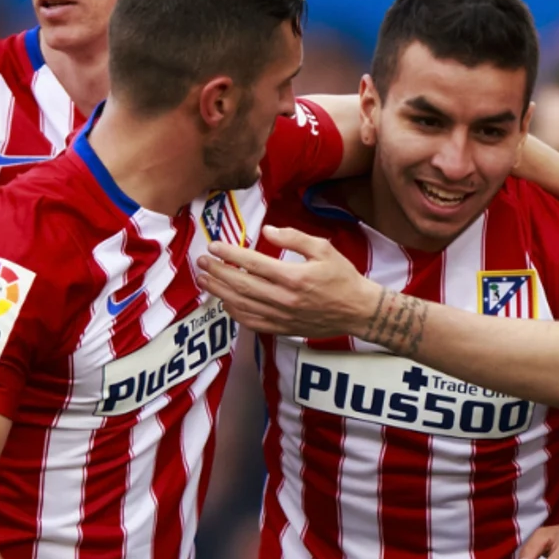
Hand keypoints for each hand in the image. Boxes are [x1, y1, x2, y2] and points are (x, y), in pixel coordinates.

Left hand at [196, 227, 376, 339]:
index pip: (253, 264)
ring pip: (242, 305)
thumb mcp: (324, 249)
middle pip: (241, 285)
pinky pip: (251, 322)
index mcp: (294, 277)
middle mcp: (284, 299)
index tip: (214, 246)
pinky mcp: (282, 328)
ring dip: (219, 291)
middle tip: (201, 262)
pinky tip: (225, 302)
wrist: (358, 311)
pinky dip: (234, 312)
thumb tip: (268, 231)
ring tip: (205, 279)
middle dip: (217, 272)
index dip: (229, 254)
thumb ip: (294, 238)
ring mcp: (282, 316)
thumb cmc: (343, 277)